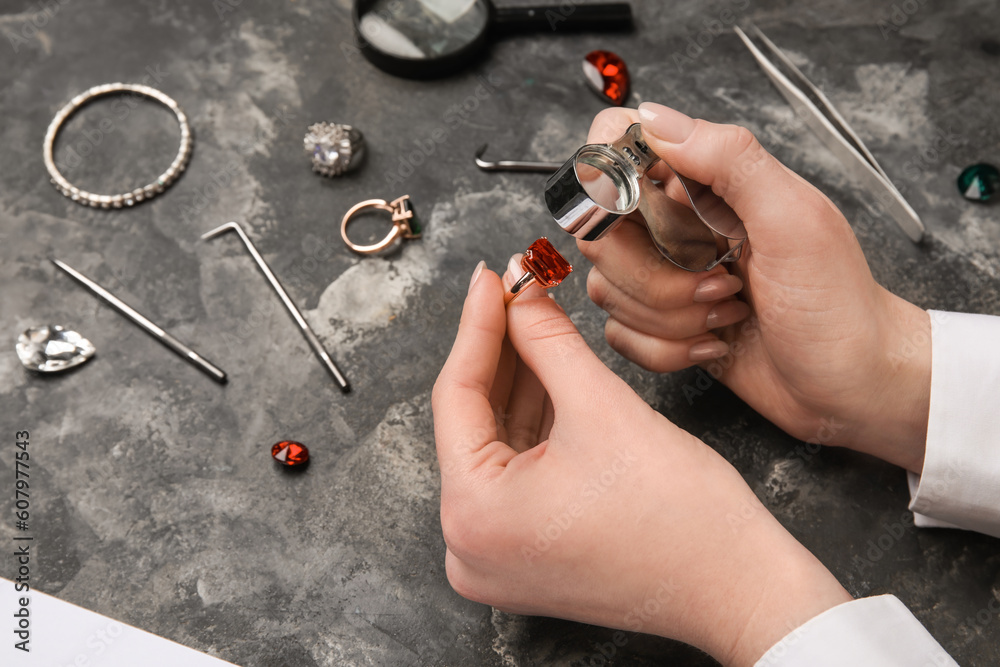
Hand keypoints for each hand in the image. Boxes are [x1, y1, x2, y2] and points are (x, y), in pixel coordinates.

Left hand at [431, 257, 851, 665]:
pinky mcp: (524, 557)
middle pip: (474, 422)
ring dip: (520, 382)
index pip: (457, 397)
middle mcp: (467, 546)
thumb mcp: (601, 406)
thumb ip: (547, 340)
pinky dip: (534, 424)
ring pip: (496, 445)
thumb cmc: (680, 513)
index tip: (491, 273)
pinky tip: (548, 370)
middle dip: (503, 350)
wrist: (738, 586)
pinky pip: (515, 474)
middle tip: (518, 287)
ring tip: (536, 318)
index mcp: (472, 515)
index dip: (478, 324)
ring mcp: (494, 557)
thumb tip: (519, 290)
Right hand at [579, 103, 931, 472]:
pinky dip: (665, 350)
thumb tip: (654, 120)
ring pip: (606, 287)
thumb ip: (729, 160)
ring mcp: (665, 274)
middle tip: (718, 280)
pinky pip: (619, 334)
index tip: (636, 215)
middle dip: (654, 275)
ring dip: (669, 316)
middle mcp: (677, 222)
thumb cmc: (839, 305)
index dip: (608, 178)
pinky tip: (714, 343)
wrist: (852, 385)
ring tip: (727, 312)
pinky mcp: (660, 323)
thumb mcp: (794, 219)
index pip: (618, 145)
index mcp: (707, 181)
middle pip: (600, 231)